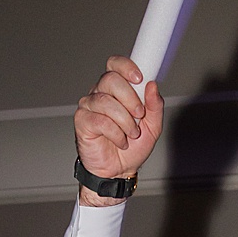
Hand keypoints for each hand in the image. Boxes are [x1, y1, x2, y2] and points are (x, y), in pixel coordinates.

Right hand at [73, 57, 163, 202]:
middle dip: (129, 98)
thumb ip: (155, 106)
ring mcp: (89, 107)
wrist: (118, 171)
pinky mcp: (82, 122)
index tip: (140, 78)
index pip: (115, 64)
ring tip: (131, 133)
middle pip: (110, 79)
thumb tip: (152, 86)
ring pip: (106, 101)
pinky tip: (120, 140)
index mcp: (117, 89)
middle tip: (139, 114)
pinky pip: (99, 120)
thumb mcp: (153, 126)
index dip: (126, 67)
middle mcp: (101, 93)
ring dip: (124, 120)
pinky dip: (115, 132)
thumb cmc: (131, 148)